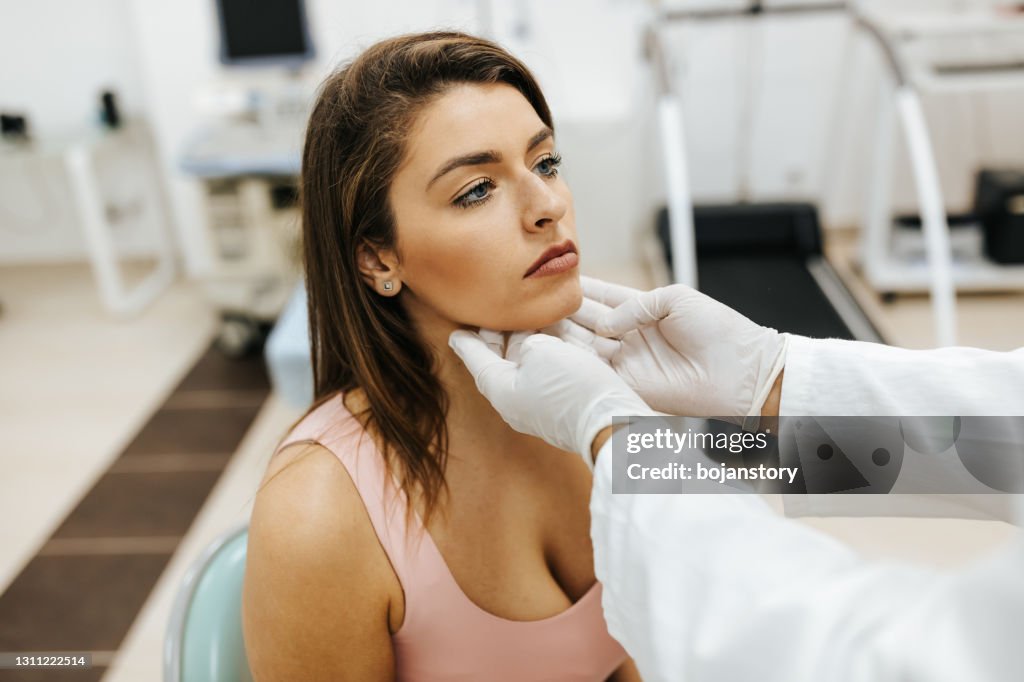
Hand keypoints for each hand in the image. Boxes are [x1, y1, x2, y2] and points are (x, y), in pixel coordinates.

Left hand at [449, 330, 654, 466]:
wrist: (613, 421)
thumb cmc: (572, 386)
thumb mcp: (540, 349)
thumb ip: (526, 340)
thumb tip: (532, 346)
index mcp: (500, 390)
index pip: (476, 360)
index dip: (467, 341)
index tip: (456, 331)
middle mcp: (514, 402)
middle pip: (499, 363)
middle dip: (499, 337)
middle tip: (496, 314)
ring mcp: (538, 407)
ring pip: (525, 367)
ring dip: (526, 342)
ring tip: (527, 319)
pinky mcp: (561, 407)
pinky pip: (545, 375)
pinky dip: (545, 354)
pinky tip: (555, 338)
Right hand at [553, 277, 788, 428]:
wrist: (741, 372)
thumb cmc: (718, 330)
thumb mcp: (676, 298)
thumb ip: (636, 304)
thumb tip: (605, 324)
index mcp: (642, 309)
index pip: (600, 295)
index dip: (576, 287)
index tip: (550, 277)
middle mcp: (628, 334)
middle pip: (584, 320)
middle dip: (558, 310)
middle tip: (529, 301)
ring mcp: (625, 360)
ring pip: (582, 344)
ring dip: (558, 333)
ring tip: (530, 320)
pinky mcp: (625, 384)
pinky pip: (593, 370)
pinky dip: (572, 360)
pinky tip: (549, 346)